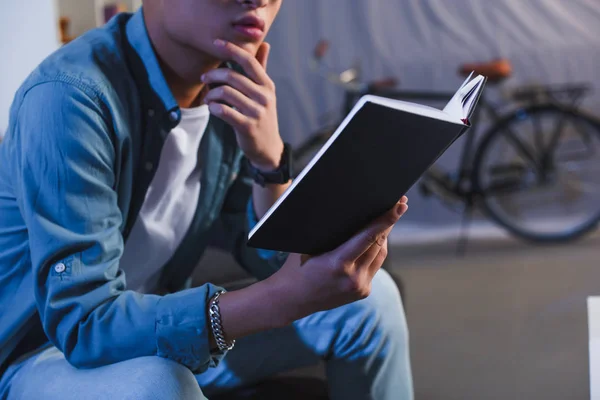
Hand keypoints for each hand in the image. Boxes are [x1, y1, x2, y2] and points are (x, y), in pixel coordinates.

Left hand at [202, 39, 282, 170]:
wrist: (268, 147)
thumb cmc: (262, 115)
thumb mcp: (265, 92)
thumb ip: (262, 69)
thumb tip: (265, 44)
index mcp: (267, 85)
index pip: (249, 61)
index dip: (231, 49)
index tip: (216, 43)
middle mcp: (264, 97)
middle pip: (233, 76)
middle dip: (213, 75)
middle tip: (204, 79)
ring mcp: (256, 112)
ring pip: (225, 93)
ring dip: (211, 94)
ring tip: (208, 98)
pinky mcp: (247, 126)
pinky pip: (223, 111)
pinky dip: (213, 107)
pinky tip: (212, 108)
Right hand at [267, 197, 408, 323]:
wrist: (291, 299)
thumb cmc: (296, 267)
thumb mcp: (309, 245)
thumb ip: (331, 232)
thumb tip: (353, 211)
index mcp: (338, 264)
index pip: (369, 236)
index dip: (386, 219)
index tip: (400, 206)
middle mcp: (352, 278)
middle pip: (379, 243)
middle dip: (387, 223)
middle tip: (396, 204)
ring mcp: (360, 287)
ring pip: (380, 255)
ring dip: (382, 237)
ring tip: (384, 220)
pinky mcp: (363, 292)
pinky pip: (375, 266)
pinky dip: (374, 252)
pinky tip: (373, 241)